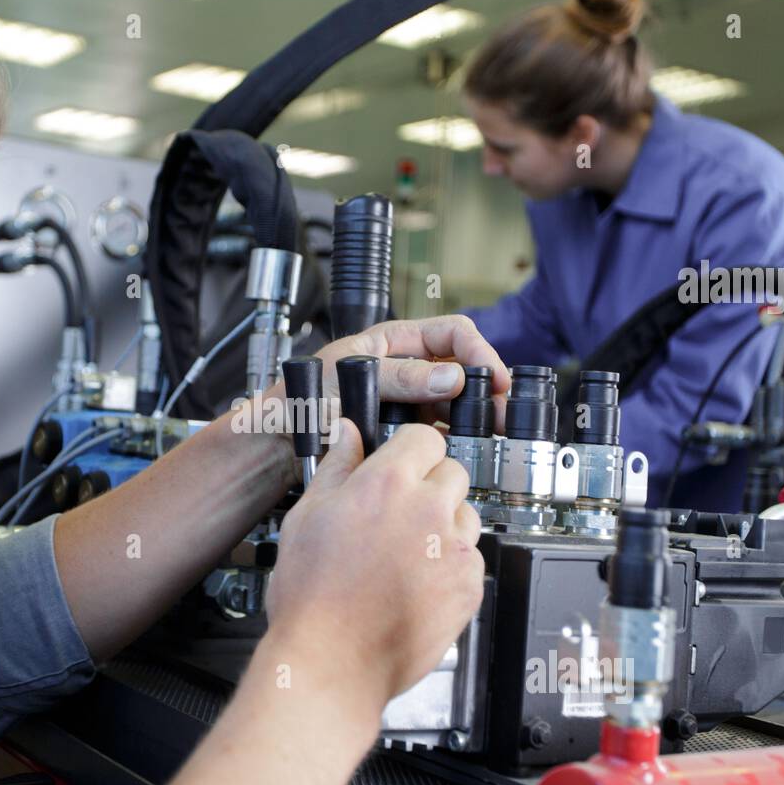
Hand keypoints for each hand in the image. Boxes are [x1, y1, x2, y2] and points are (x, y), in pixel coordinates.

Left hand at [259, 315, 509, 474]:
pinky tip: (466, 450)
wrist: (278, 440)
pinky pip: (439, 430)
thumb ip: (401, 377)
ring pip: (455, 404)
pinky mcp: (404, 430)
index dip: (479, 352)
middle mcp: (407, 368)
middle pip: (462, 370)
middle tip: (505, 414)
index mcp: (395, 341)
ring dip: (477, 418)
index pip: (452, 334)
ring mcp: (407, 400)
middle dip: (488, 389)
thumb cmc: (300, 397)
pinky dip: (456, 439)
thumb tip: (452, 377)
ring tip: (494, 436)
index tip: (493, 378)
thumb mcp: (350, 378)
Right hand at [263, 417, 484, 716]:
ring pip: (465, 515)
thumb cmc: (313, 597)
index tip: (401, 465)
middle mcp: (428, 509)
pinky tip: (416, 582)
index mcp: (387, 483)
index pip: (425, 438)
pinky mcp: (469, 585)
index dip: (411, 451)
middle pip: (453, 472)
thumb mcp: (306, 517)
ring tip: (405, 553)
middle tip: (398, 514)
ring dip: (444, 524)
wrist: (333, 662)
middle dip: (430, 486)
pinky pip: (470, 558)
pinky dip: (451, 565)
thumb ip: (337, 467)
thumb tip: (348, 434)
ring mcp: (454, 549)